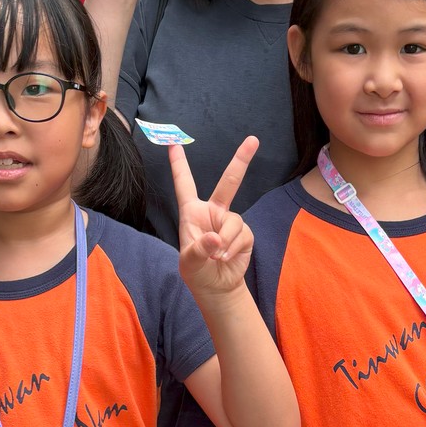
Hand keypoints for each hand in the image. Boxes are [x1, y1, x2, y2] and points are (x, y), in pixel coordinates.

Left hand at [171, 137, 257, 296]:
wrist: (217, 287)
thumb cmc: (197, 271)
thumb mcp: (190, 262)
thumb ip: (200, 249)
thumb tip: (216, 239)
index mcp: (192, 212)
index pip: (185, 184)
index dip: (179, 164)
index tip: (173, 143)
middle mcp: (213, 211)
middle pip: (229, 182)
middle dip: (241, 160)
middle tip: (253, 140)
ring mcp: (229, 221)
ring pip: (234, 222)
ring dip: (226, 241)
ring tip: (217, 257)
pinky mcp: (244, 233)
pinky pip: (242, 235)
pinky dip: (233, 248)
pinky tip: (226, 258)